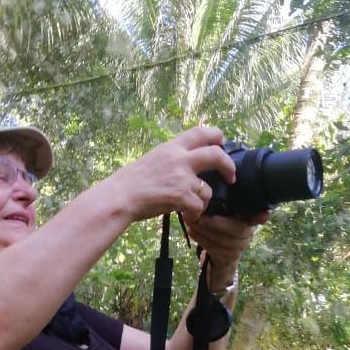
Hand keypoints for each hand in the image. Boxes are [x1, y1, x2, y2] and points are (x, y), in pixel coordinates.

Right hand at [111, 124, 236, 222]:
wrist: (119, 197)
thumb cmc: (130, 182)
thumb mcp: (152, 160)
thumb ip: (171, 159)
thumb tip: (186, 164)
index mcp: (172, 147)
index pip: (201, 132)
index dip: (217, 136)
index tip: (222, 145)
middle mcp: (179, 158)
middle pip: (217, 155)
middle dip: (228, 166)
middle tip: (231, 178)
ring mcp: (181, 177)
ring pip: (208, 190)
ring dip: (203, 201)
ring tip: (192, 208)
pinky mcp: (181, 195)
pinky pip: (199, 207)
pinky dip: (195, 214)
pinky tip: (186, 216)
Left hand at [183, 210, 268, 287]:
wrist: (222, 254)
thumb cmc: (223, 227)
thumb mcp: (227, 214)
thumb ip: (225, 204)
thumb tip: (210, 191)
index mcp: (249, 220)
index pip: (257, 217)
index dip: (260, 217)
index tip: (264, 215)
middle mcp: (248, 233)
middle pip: (236, 230)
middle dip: (216, 224)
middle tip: (200, 217)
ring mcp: (239, 248)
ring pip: (222, 240)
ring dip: (204, 231)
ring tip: (191, 222)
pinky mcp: (228, 258)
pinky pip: (214, 249)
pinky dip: (200, 239)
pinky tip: (192, 231)